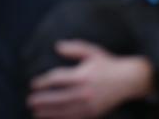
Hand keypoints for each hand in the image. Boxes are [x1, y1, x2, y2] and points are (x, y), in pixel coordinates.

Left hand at [28, 41, 152, 118]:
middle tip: (29, 101)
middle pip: (59, 98)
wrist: (129, 80)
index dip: (44, 82)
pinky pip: (75, 118)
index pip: (58, 79)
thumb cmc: (107, 64)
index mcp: (82, 76)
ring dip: (49, 113)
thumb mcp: (91, 51)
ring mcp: (90, 104)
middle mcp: (85, 92)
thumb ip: (74, 48)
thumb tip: (56, 46)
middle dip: (43, 100)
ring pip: (66, 111)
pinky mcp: (94, 113)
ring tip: (35, 113)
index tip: (33, 84)